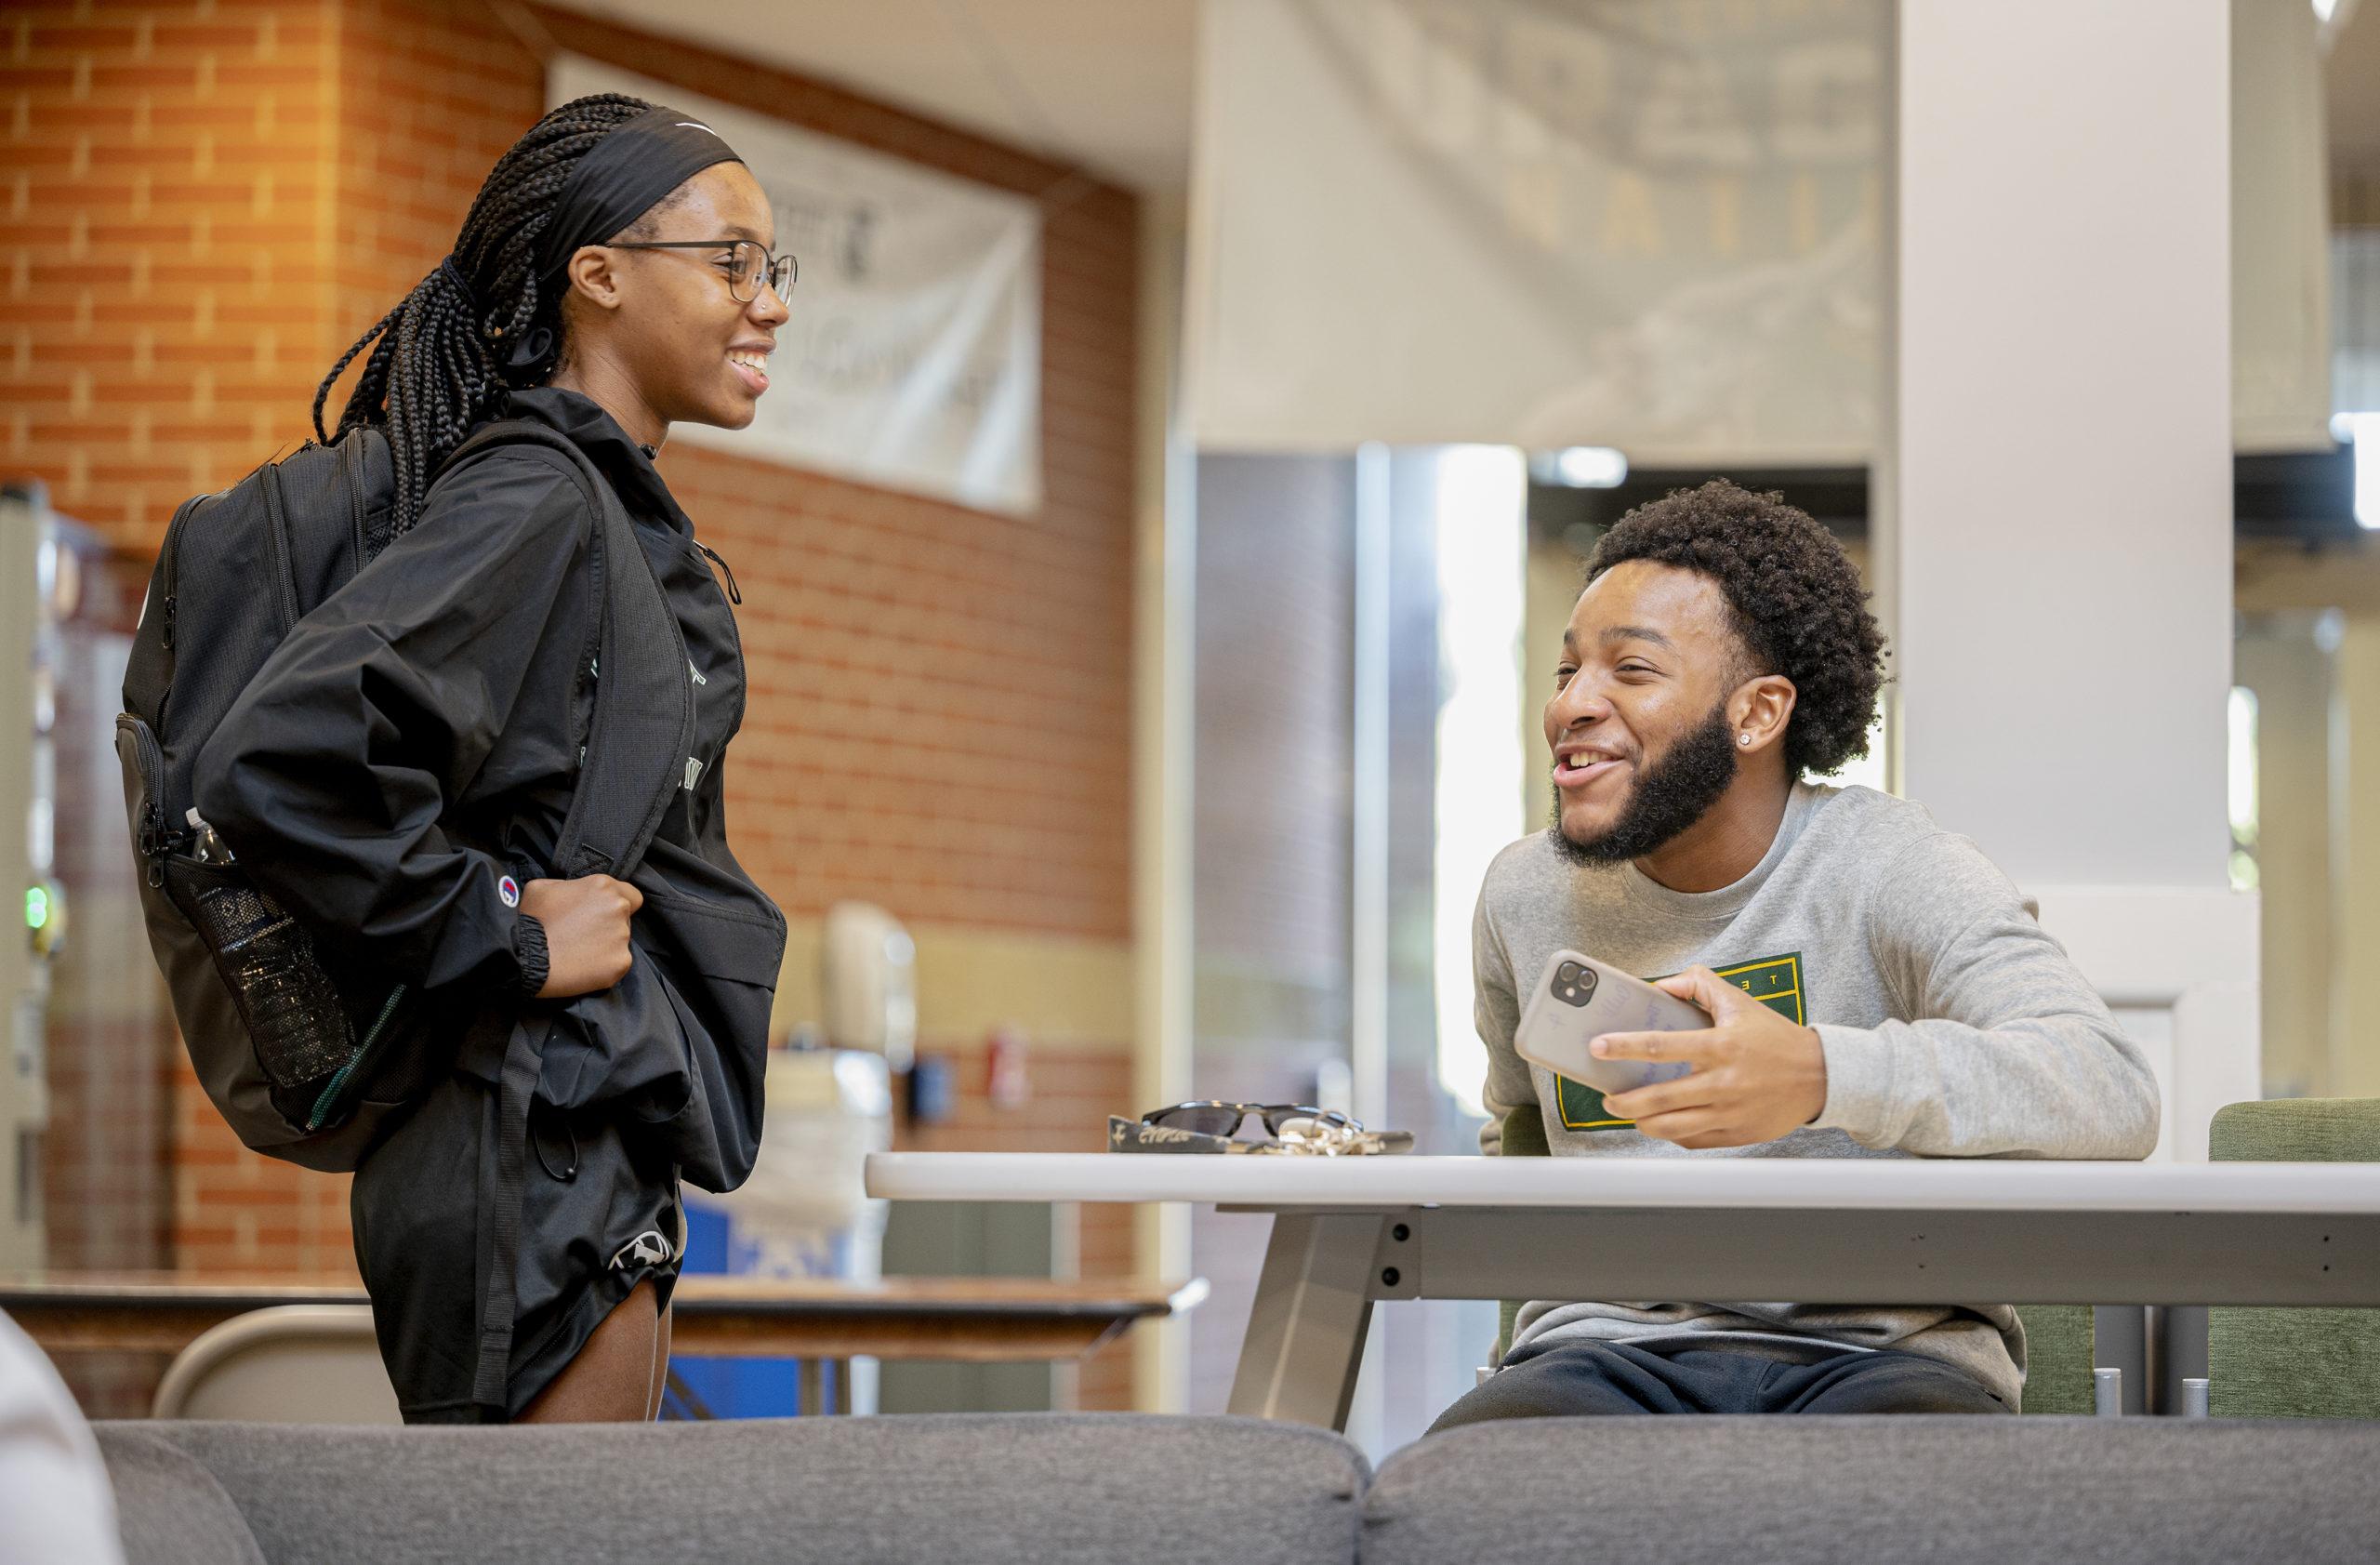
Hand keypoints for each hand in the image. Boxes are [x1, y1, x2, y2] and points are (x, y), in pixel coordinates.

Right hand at [517, 874, 642, 998]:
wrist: (527, 958)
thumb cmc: (532, 920)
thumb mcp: (541, 887)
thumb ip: (567, 886)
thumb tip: (573, 892)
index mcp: (603, 886)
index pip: (631, 894)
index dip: (617, 904)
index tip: (601, 914)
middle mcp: (618, 908)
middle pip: (625, 918)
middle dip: (609, 924)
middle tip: (583, 935)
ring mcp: (622, 937)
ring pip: (621, 941)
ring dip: (606, 945)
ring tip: (579, 951)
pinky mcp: (621, 963)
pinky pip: (617, 962)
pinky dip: (604, 965)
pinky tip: (583, 966)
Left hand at [1594, 965, 1827, 1147]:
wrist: (1820, 1077)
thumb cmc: (1775, 1037)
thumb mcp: (1740, 1002)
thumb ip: (1699, 986)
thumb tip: (1662, 986)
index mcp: (1719, 1046)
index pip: (1658, 1046)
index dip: (1622, 1047)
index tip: (1598, 1048)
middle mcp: (1721, 1082)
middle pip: (1657, 1098)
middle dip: (1623, 1101)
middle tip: (1607, 1098)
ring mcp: (1728, 1113)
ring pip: (1671, 1127)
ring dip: (1641, 1123)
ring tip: (1629, 1114)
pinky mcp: (1736, 1135)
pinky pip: (1692, 1140)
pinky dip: (1671, 1134)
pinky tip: (1661, 1124)